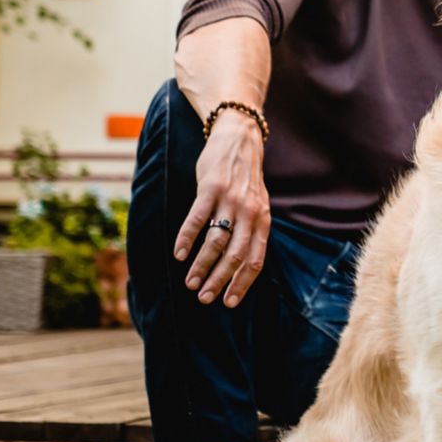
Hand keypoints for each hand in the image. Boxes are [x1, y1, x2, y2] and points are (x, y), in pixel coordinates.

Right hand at [174, 112, 270, 306]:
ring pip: (216, 241)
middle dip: (219, 280)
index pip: (255, 259)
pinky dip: (187, 238)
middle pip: (235, 255)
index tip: (229, 302)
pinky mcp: (210, 188)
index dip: (243, 283)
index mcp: (262, 220)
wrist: (240, 138)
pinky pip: (197, 218)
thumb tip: (240, 265)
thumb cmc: (245, 179)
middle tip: (204, 298)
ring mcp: (230, 200)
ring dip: (201, 264)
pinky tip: (179, 254)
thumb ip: (251, 231)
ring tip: (190, 281)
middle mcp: (249, 213)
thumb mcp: (257, 205)